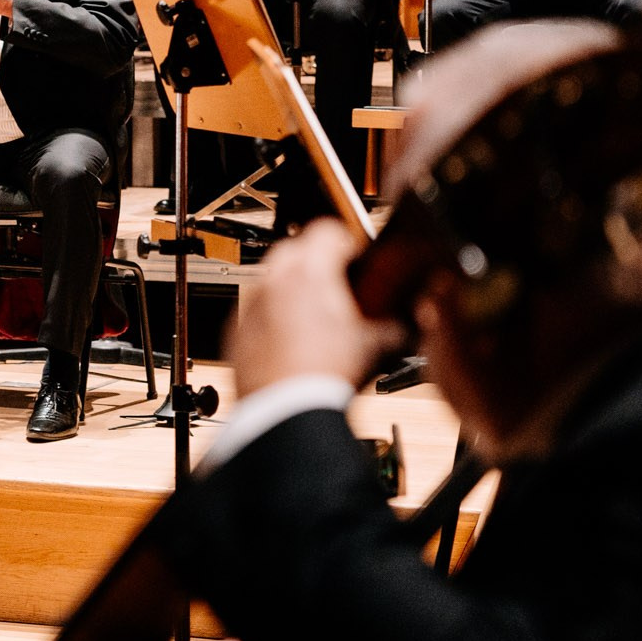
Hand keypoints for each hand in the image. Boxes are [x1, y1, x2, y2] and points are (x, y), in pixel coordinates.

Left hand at [226, 220, 396, 397]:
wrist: (284, 410)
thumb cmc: (325, 375)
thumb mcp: (372, 344)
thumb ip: (391, 325)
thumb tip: (404, 324)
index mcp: (309, 273)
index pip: (327, 230)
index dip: (346, 241)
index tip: (355, 256)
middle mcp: (274, 281)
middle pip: (294, 249)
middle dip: (315, 260)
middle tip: (336, 284)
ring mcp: (251, 304)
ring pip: (271, 278)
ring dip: (291, 288)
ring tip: (314, 316)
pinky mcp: (236, 329)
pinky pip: (256, 308)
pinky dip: (272, 314)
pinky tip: (291, 339)